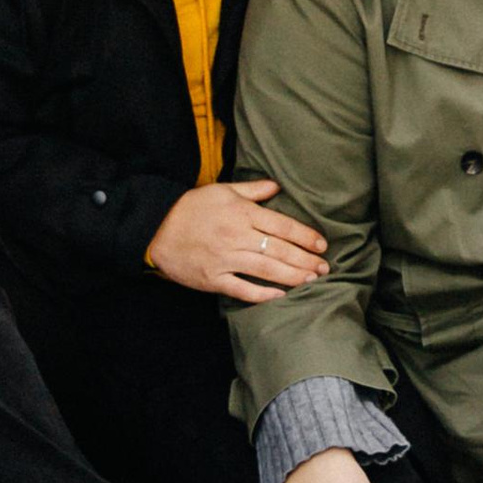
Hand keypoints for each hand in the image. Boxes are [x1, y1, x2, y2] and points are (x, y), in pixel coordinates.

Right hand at [145, 176, 328, 300]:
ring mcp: (224, 260)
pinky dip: (262, 294)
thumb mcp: (222, 190)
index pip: (281, 225)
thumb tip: (277, 186)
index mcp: (241, 213)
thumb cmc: (192, 207)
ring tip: (312, 280)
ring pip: (265, 269)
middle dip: (305, 259)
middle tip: (325, 267)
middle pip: (278, 250)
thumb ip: (252, 190)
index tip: (322, 244)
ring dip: (292, 276)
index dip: (304, 236)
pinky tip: (280, 295)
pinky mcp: (212, 279)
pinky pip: (241, 289)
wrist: (157, 228)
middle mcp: (236, 236)